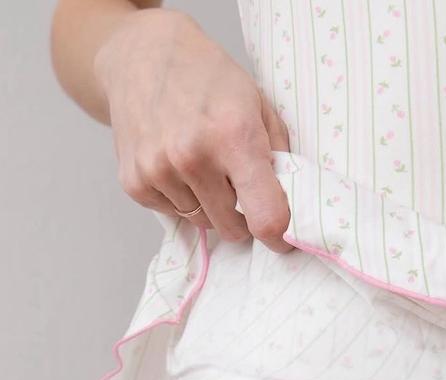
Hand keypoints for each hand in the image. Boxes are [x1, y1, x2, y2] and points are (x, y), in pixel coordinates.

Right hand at [93, 8, 291, 252]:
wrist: (142, 54)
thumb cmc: (208, 79)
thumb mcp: (258, 105)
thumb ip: (279, 157)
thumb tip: (290, 208)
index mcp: (233, 136)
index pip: (266, 217)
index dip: (279, 235)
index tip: (282, 238)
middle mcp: (192, 156)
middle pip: (232, 229)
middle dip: (242, 218)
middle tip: (240, 189)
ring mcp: (158, 170)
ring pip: (202, 222)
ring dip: (210, 205)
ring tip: (205, 165)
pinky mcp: (133, 182)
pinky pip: (173, 213)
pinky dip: (182, 198)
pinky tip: (178, 165)